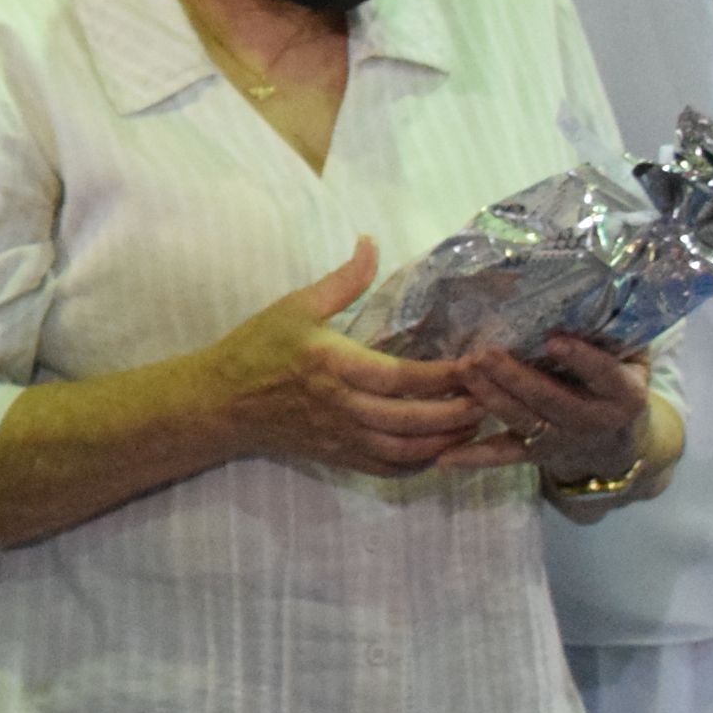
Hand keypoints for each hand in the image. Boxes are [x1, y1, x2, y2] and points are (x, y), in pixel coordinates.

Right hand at [200, 243, 491, 476]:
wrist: (220, 402)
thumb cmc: (258, 348)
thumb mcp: (296, 306)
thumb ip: (343, 281)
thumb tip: (371, 243)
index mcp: (332, 365)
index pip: (402, 377)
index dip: (446, 375)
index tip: (477, 363)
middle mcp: (341, 406)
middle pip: (414, 419)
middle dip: (460, 411)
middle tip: (492, 396)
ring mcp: (341, 437)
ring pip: (408, 450)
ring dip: (448, 440)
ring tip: (475, 421)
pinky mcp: (339, 457)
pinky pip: (390, 469)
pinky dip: (422, 462)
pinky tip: (441, 446)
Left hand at [444, 333, 655, 488]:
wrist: (617, 444)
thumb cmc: (616, 383)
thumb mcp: (631, 359)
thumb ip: (615, 333)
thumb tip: (596, 289)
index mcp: (623, 393)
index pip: (604, 374)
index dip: (581, 359)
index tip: (552, 340)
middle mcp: (593, 420)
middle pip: (552, 400)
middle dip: (515, 377)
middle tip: (483, 353)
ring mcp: (562, 440)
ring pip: (524, 420)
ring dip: (490, 398)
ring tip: (463, 371)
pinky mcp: (537, 453)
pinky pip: (505, 455)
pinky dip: (476, 457)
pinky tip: (445, 458)